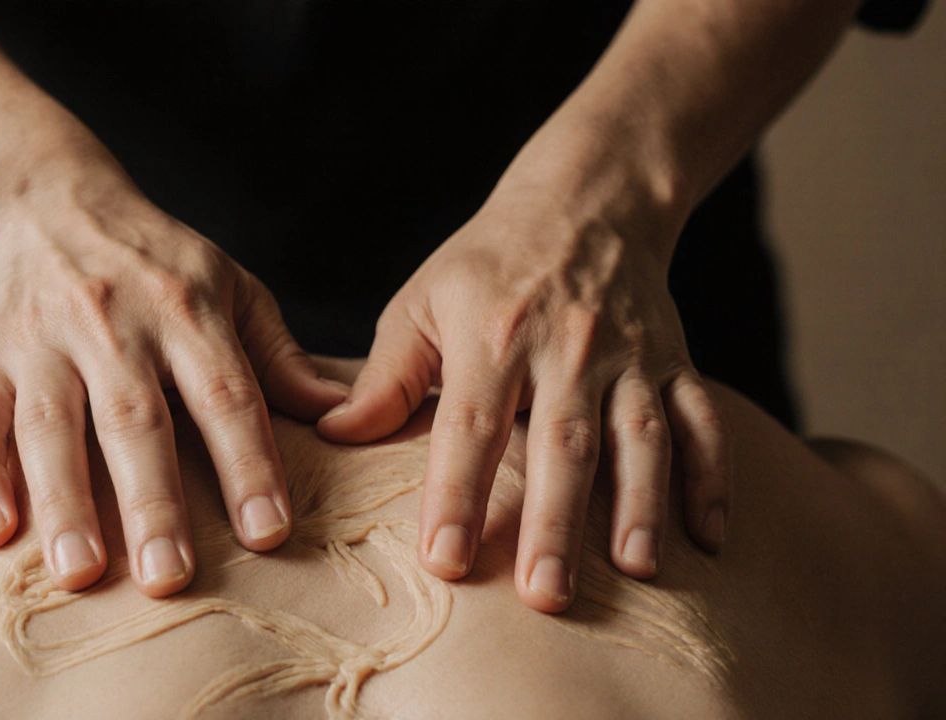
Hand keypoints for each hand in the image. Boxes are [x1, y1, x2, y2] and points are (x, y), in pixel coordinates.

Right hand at [0, 170, 345, 596]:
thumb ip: (279, 357)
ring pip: (52, 425)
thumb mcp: (230, 287)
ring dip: (66, 501)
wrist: (44, 202)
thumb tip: (341, 417)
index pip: (225, 393)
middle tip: (167, 578)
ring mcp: (41, 337)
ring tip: (80, 572)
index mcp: (186, 308)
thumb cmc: (155, 262)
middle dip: (152, 502)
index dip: (247, 463)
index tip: (268, 531)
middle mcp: (113, 321)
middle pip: (134, 419)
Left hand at [317, 180, 729, 612]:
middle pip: (561, 444)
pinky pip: (703, 421)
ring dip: (641, 505)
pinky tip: (710, 538)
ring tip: (638, 570)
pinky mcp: (676, 360)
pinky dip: (713, 478)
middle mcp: (566, 347)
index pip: (471, 427)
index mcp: (493, 335)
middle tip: (546, 596)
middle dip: (554, 523)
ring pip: (640, 436)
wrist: (586, 199)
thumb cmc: (488, 264)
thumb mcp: (421, 302)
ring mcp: (630, 355)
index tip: (446, 560)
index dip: (457, 494)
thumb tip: (334, 434)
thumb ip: (383, 376)